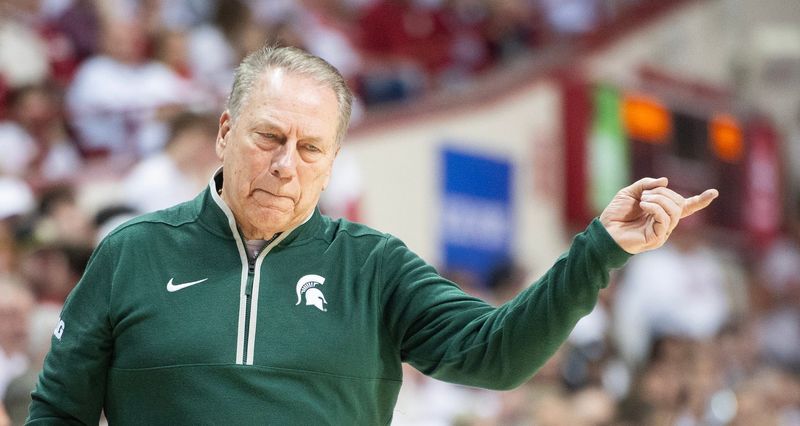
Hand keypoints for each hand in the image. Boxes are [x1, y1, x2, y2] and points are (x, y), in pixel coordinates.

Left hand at [599, 177, 717, 253]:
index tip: (714, 192)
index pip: (685, 207)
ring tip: (643, 200)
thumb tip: (666, 181)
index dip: (699, 200)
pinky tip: (643, 205)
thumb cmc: (616, 213)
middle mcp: (665, 223)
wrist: (604, 230)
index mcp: (661, 212)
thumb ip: (646, 185)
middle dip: (663, 193)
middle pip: (678, 204)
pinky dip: (655, 208)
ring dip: (659, 199)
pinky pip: (665, 219)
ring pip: (674, 211)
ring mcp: (662, 232)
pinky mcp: (656, 238)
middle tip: (645, 195)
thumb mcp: (630, 192)